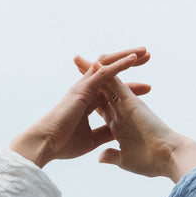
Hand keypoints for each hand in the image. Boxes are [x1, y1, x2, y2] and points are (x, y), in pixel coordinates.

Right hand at [10, 48, 151, 167]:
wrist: (47, 144)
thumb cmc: (64, 144)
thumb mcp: (92, 139)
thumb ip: (105, 133)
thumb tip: (119, 132)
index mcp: (88, 103)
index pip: (112, 90)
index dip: (129, 87)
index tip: (147, 88)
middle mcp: (86, 91)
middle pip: (111, 71)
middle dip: (129, 62)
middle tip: (148, 57)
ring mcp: (84, 87)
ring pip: (108, 65)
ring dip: (126, 57)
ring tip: (145, 52)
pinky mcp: (83, 88)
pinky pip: (104, 72)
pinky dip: (119, 65)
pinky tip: (133, 59)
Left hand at [74, 55, 195, 180]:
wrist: (167, 158)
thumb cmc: (150, 162)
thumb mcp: (125, 159)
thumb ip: (112, 155)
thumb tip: (101, 157)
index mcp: (118, 126)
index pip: (99, 107)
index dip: (88, 98)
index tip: (75, 94)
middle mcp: (121, 112)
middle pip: (100, 90)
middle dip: (88, 77)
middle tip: (75, 62)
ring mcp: (125, 105)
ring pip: (106, 82)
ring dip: (93, 70)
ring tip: (78, 58)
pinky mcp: (131, 101)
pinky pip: (116, 83)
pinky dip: (106, 73)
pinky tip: (95, 63)